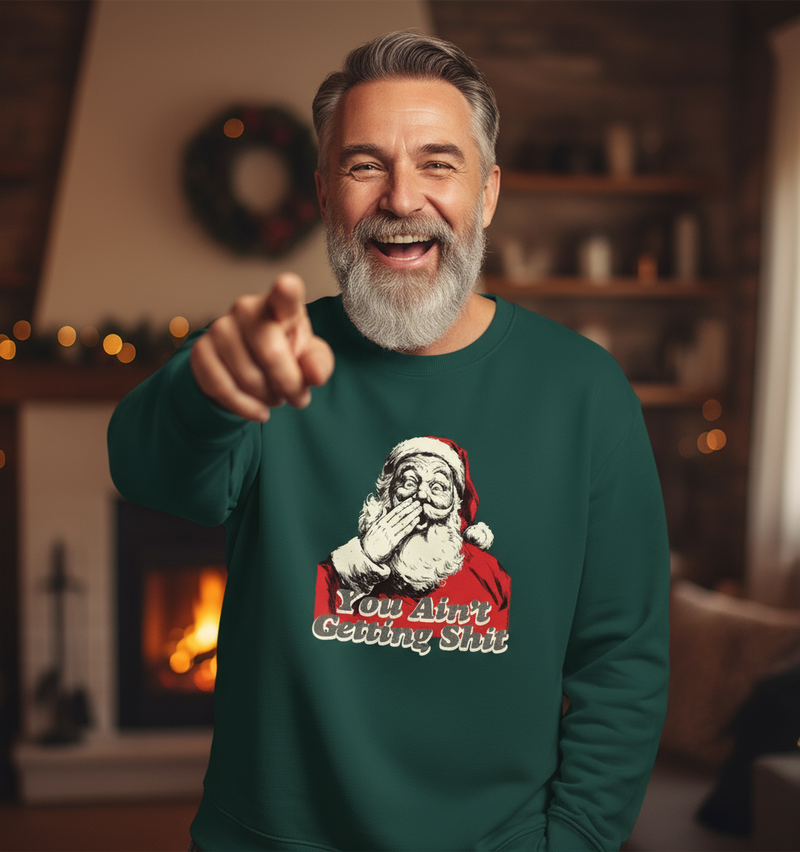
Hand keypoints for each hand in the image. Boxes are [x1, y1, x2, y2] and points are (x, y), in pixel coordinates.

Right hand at [190, 273, 333, 421]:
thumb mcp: (309, 358)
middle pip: (272, 354)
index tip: (286, 285)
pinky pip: (224, 389)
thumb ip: (318, 364)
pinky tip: (259, 411)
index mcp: (280, 305)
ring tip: (276, 396)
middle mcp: (247, 308)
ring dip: (269, 398)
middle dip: (290, 385)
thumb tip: (315, 376)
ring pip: (249, 378)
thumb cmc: (286, 353)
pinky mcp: (200, 351)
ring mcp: (220, 328)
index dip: (286, 290)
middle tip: (298, 397)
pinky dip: (246, 408)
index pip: (284, 295)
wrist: (247, 364)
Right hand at [361, 498, 422, 562]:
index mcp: (381, 522)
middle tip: (418, 502)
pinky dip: (411, 525)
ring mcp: (389, 534)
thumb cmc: (371, 541)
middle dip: (409, 508)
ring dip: (412, 515)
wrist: (367, 554)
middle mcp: (385, 527)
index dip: (403, 505)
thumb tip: (385, 508)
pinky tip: (417, 520)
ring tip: (419, 509)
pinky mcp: (393, 542)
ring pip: (403, 522)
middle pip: (400, 515)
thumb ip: (380, 518)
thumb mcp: (373, 527)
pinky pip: (403, 532)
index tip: (410, 500)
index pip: (394, 512)